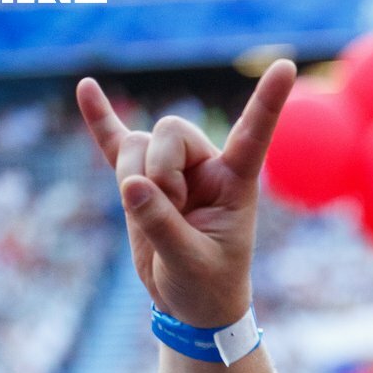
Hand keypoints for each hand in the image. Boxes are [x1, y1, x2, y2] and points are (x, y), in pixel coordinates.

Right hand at [75, 61, 296, 329]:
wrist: (190, 307)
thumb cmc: (206, 287)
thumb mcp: (190, 264)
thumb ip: (163, 226)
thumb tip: (131, 185)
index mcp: (236, 183)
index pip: (253, 135)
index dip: (268, 102)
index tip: (287, 65)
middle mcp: (206, 167)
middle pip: (172, 131)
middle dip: (159, 168)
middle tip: (170, 209)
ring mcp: (172, 171)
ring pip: (140, 144)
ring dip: (134, 176)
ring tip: (152, 216)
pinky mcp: (142, 182)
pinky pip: (118, 144)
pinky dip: (101, 121)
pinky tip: (86, 88)